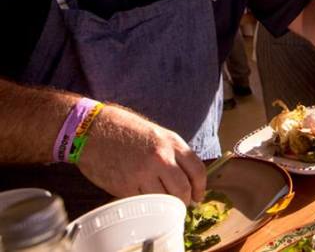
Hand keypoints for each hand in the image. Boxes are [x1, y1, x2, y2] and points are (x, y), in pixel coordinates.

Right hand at [78, 105, 205, 203]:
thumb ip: (173, 153)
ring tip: (163, 205)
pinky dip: (145, 205)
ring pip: (164, 199)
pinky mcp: (125, 186)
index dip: (201, 187)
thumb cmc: (124, 130)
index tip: (198, 196)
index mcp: (172, 143)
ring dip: (166, 206)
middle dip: (185, 201)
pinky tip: (144, 201)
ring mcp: (143, 173)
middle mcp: (161, 158)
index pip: (197, 170)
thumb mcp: (157, 134)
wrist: (92, 130)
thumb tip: (186, 176)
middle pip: (183, 189)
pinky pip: (142, 202)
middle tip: (182, 205)